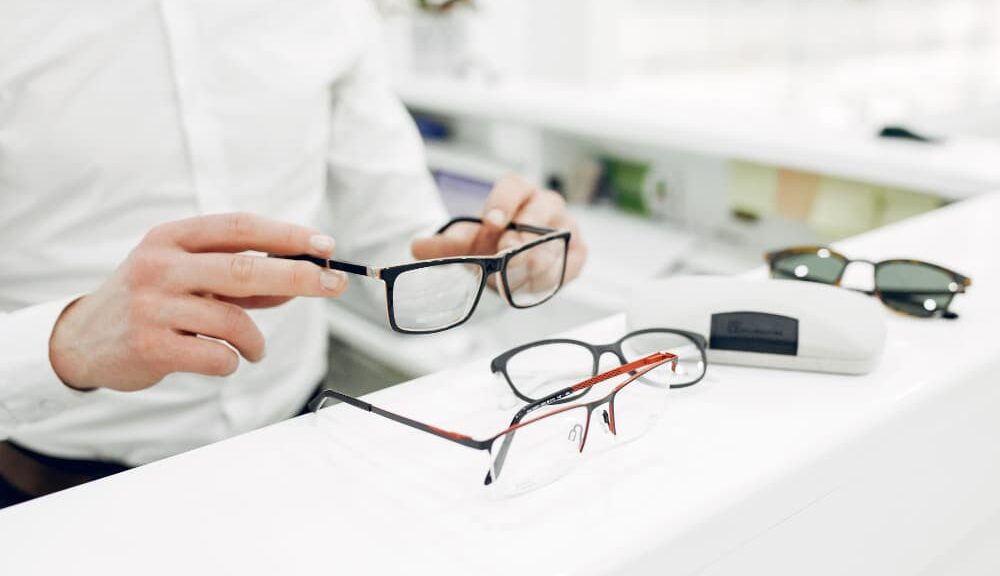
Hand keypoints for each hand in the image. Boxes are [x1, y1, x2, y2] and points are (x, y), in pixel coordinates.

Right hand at [49, 213, 346, 391]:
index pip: (239, 227)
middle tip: (332, 286)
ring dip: (256, 340)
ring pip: (233, 321)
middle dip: (297, 277)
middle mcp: (159, 265)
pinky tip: (225, 361)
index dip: (287, 235)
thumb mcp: (187, 275)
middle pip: (244, 269)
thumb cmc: (151, 301)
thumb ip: (239, 277)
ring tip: (255, 349)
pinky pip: (215, 356)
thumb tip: (301, 281)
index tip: (325, 246)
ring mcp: (152, 306)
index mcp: (171, 238)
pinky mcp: (150, 345)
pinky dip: (232, 361)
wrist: (83, 340)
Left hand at [411, 174, 586, 286]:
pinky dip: (549, 276)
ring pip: (556, 239)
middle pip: (541, 209)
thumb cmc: (494, 245)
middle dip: (522, 234)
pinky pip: (568, 263)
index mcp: (518, 193)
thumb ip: (446, 245)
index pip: (514, 186)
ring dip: (532, 261)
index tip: (491, 223)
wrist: (514, 264)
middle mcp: (546, 204)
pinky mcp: (577, 252)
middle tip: (505, 253)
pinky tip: (529, 284)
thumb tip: (417, 247)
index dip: (503, 202)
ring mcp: (566, 226)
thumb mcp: (468, 244)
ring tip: (511, 278)